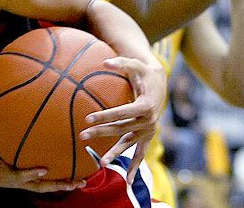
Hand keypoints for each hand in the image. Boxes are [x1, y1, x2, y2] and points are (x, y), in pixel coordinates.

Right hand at [0, 106, 84, 191]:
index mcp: (3, 173)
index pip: (19, 176)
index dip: (31, 174)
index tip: (44, 170)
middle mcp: (14, 181)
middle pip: (39, 187)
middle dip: (58, 185)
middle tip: (76, 182)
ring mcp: (20, 183)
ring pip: (43, 187)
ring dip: (62, 186)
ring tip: (81, 182)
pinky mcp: (23, 182)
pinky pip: (42, 183)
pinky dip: (56, 181)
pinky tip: (71, 177)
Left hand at [79, 56, 166, 183]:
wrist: (161, 82)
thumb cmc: (145, 72)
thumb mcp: (135, 64)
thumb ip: (121, 62)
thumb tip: (104, 62)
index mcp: (145, 105)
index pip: (121, 113)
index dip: (104, 116)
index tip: (87, 118)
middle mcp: (149, 121)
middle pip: (121, 129)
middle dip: (101, 132)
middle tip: (83, 135)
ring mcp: (149, 130)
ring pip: (128, 143)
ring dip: (115, 153)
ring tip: (100, 163)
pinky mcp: (147, 136)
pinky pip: (141, 154)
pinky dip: (136, 168)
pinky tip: (128, 181)